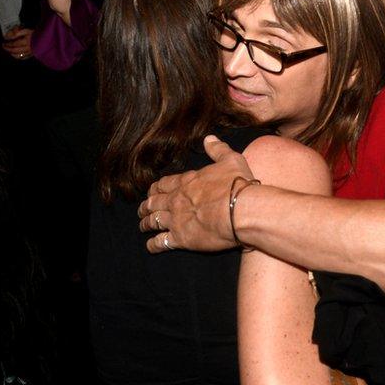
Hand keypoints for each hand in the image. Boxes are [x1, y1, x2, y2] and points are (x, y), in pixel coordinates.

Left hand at [2, 27, 32, 58]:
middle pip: (15, 50)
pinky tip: (15, 55)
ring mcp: (30, 52)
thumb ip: (17, 33)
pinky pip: (23, 57)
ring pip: (19, 55)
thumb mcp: (26, 30)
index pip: (14, 44)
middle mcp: (27, 48)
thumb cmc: (35, 33)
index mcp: (26, 41)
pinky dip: (18, 57)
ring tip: (8, 51)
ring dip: (12, 53)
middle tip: (4, 46)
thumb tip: (8, 36)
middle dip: (8, 49)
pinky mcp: (32, 54)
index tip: (4, 42)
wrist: (45, 38)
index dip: (8, 44)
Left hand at [137, 135, 254, 253]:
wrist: (242, 210)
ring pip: (153, 221)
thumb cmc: (238, 185)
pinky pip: (161, 242)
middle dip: (146, 206)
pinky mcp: (181, 239)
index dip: (155, 188)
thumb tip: (209, 139)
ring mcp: (176, 220)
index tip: (151, 191)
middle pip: (153, 202)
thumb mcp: (231, 160)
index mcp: (187, 182)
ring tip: (142, 226)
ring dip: (145, 223)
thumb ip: (218, 149)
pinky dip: (153, 244)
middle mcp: (176, 200)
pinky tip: (150, 246)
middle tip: (142, 210)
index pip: (164, 184)